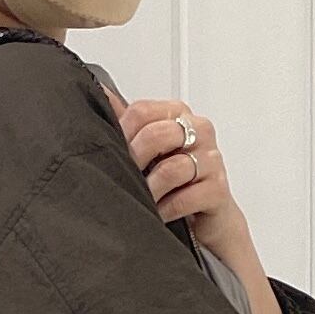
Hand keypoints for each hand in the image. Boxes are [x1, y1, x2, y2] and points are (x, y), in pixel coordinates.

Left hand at [114, 93, 281, 313]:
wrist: (205, 219)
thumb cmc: (171, 182)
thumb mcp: (144, 149)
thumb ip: (124, 121)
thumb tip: (96, 94)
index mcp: (177, 114)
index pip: (141, 110)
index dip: (121, 134)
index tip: (113, 154)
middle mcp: (198, 131)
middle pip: (157, 135)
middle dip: (134, 161)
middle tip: (126, 180)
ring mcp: (212, 160)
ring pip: (171, 169)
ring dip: (148, 191)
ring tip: (141, 201)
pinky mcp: (218, 190)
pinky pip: (185, 197)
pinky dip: (166, 210)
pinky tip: (158, 215)